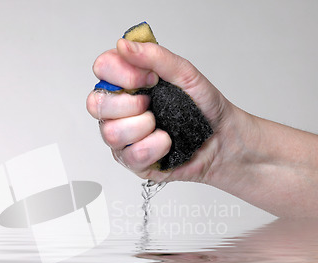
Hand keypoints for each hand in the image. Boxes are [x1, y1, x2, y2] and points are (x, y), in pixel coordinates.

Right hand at [86, 38, 246, 183]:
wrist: (222, 139)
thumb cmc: (202, 107)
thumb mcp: (184, 74)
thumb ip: (154, 57)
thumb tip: (124, 45)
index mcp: (127, 84)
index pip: (103, 69)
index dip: (123, 73)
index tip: (151, 78)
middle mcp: (119, 110)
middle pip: (95, 104)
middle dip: (129, 103)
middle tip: (152, 104)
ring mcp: (123, 138)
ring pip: (110, 133)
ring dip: (142, 127)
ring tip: (161, 126)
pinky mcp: (132, 161)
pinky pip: (131, 155)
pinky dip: (154, 147)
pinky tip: (166, 143)